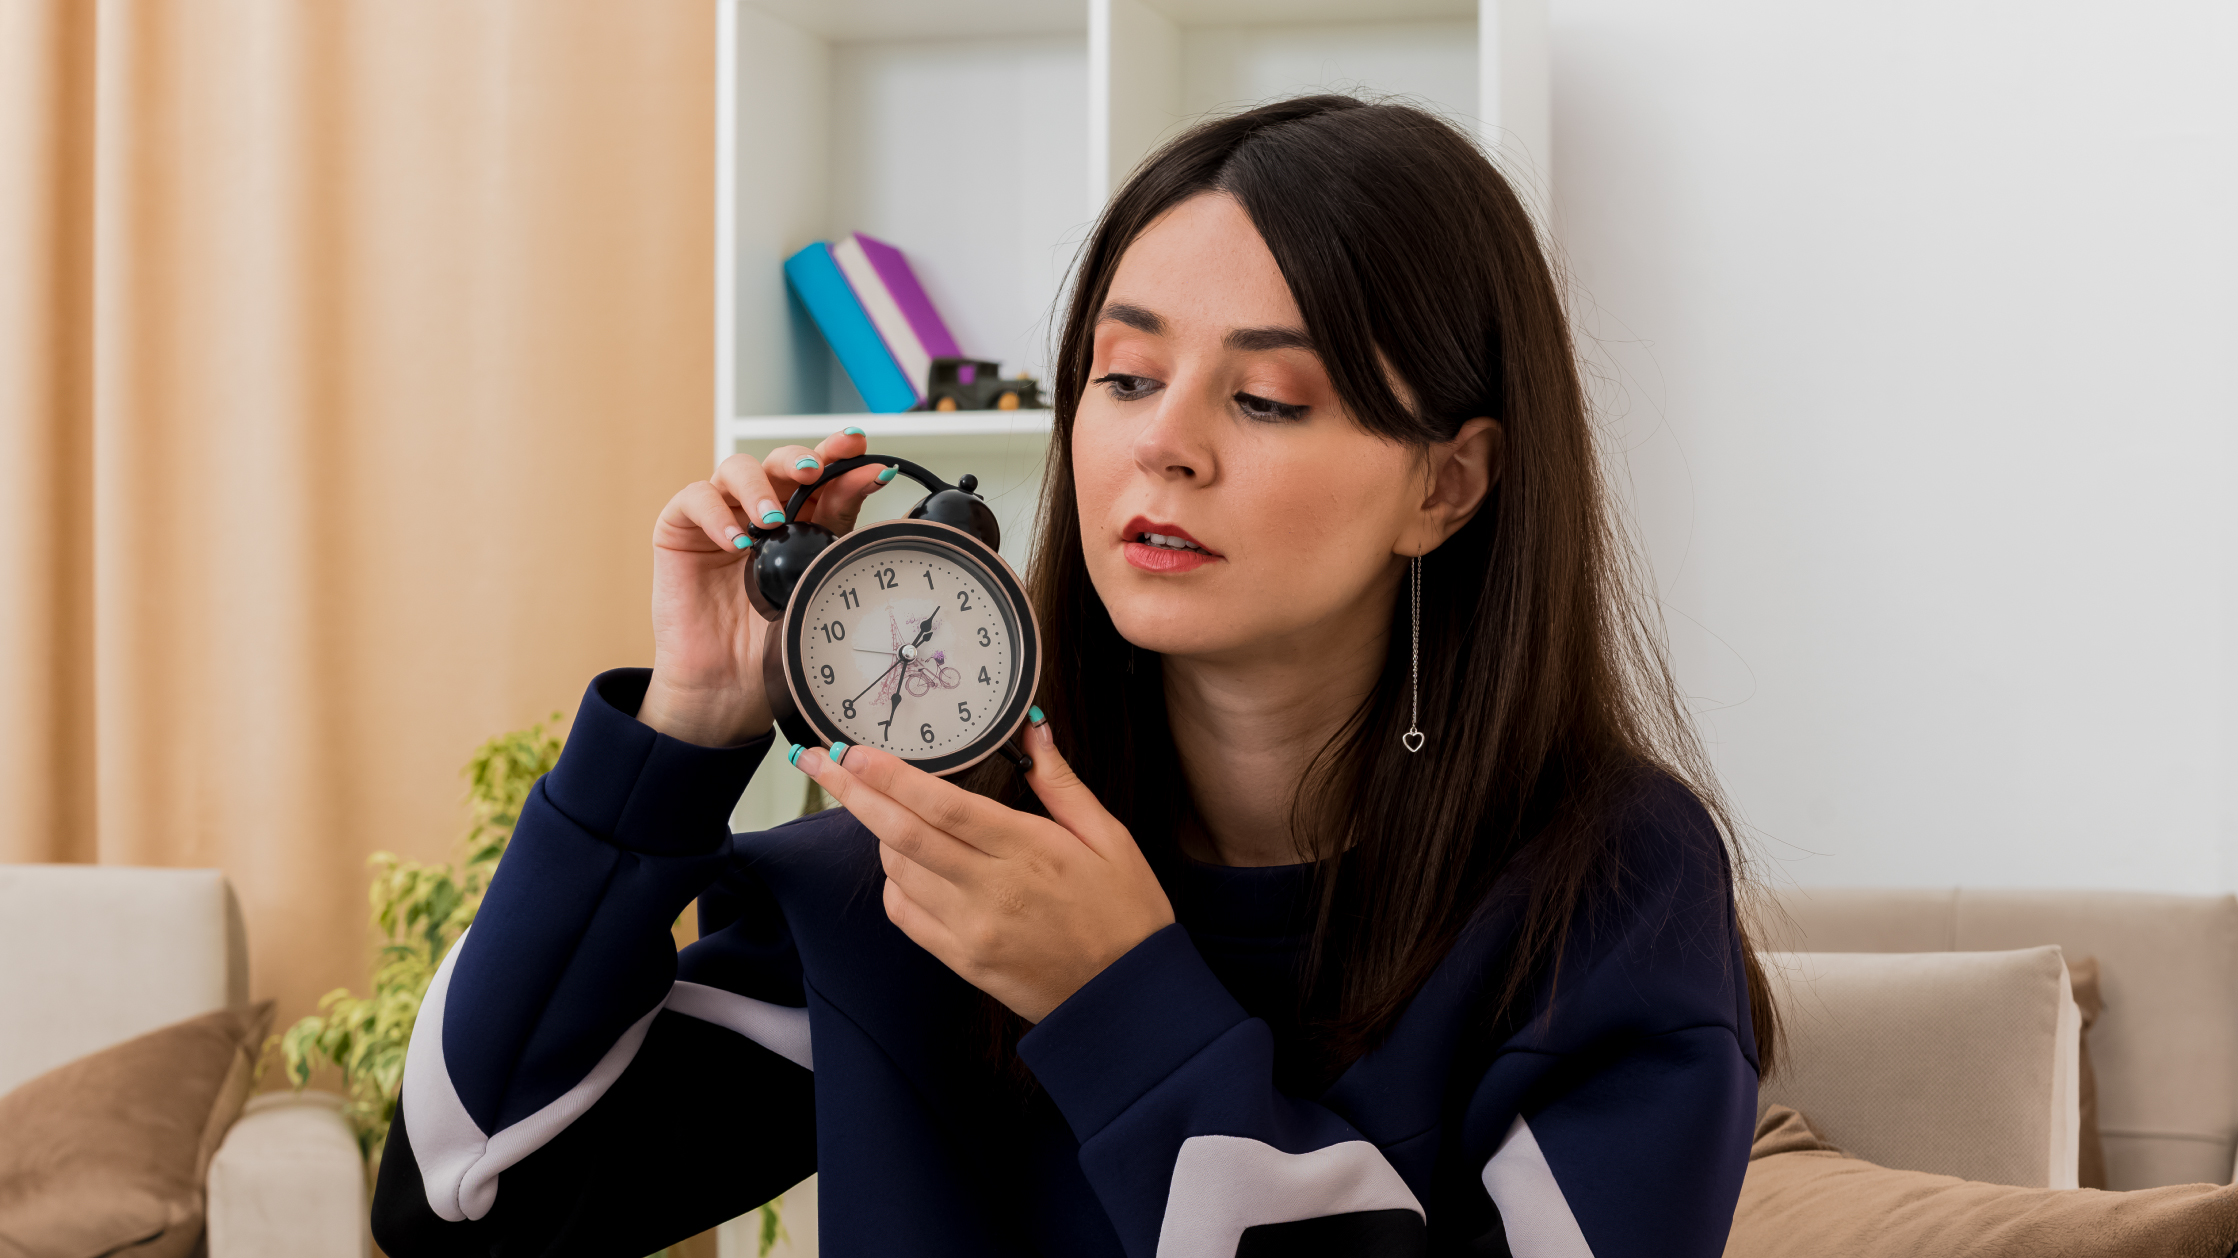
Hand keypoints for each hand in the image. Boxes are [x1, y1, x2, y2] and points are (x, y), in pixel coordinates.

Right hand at [640, 429, 890, 745]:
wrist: (730, 686)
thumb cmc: (773, 642)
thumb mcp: (815, 585)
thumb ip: (837, 538)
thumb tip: (874, 491)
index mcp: (802, 523)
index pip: (824, 481)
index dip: (844, 462)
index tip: (870, 461)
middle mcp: (761, 513)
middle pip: (782, 463)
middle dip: (803, 458)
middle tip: (817, 469)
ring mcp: (721, 518)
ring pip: (737, 469)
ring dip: (759, 485)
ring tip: (771, 519)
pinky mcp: (681, 531)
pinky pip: (694, 499)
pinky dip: (716, 512)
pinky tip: (735, 539)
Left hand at [791, 718, 1174, 1022]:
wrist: (1125, 998)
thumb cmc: (1126, 911)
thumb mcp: (1109, 837)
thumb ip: (1061, 784)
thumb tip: (1034, 732)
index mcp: (1027, 850)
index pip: (942, 805)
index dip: (891, 776)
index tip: (853, 750)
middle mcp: (989, 889)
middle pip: (902, 833)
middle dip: (853, 793)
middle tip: (816, 759)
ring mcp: (970, 929)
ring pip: (898, 871)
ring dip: (880, 834)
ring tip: (884, 810)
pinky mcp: (961, 959)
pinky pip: (905, 914)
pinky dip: (894, 883)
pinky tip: (906, 864)